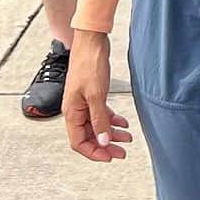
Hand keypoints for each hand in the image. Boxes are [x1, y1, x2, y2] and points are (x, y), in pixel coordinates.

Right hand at [62, 30, 132, 162]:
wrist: (92, 41)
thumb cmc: (90, 65)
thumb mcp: (96, 95)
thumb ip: (100, 120)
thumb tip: (103, 142)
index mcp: (72, 113)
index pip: (79, 143)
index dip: (94, 152)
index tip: (111, 157)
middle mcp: (76, 110)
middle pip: (89, 136)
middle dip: (106, 145)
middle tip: (123, 152)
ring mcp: (84, 102)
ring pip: (97, 125)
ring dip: (111, 133)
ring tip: (127, 138)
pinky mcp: (92, 94)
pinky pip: (101, 113)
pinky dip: (112, 119)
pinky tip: (124, 122)